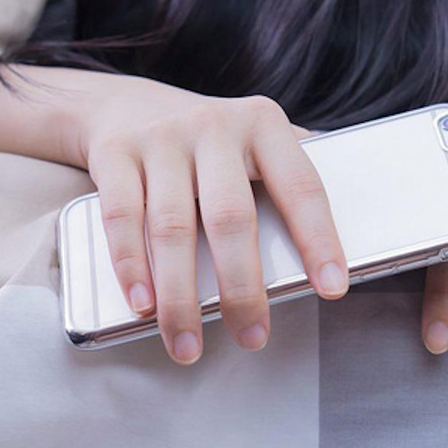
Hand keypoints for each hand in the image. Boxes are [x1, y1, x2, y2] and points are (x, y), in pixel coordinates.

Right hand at [79, 77, 348, 364]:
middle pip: (231, 217)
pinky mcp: (116, 153)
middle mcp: (214, 127)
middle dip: (243, 287)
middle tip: (252, 338)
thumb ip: (291, 178)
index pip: (301, 187)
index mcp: (263, 125)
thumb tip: (330, 246)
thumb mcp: (255, 141)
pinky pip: (123, 218)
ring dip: (180, 296)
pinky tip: (142, 305)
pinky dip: (131, 267)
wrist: (128, 102)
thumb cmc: (210, 143)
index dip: (319, 240)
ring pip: (172, 228)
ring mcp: (162, 138)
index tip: (332, 289)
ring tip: (187, 345)